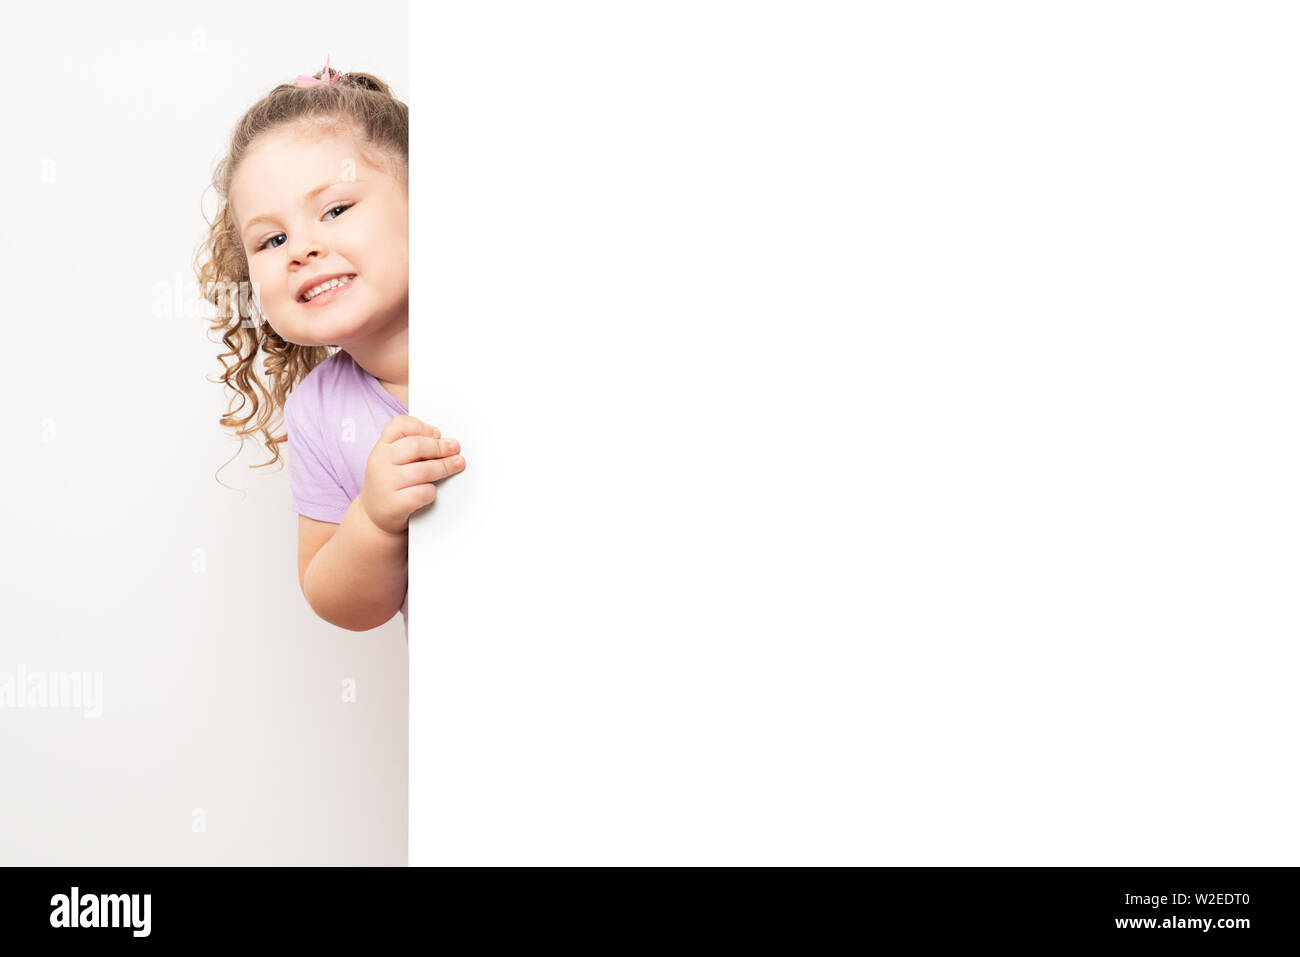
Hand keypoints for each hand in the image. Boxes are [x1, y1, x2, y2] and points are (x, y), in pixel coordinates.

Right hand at [359, 414, 465, 535]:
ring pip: (424, 470)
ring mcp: (385, 484)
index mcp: (381, 447)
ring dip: (445, 466)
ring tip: (458, 464)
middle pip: (415, 445)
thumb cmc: (391, 483)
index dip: (421, 426)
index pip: (398, 425)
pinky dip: (433, 491)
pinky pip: (423, 492)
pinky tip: (434, 490)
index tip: (437, 433)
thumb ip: (412, 448)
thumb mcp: (392, 461)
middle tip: (455, 448)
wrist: (374, 517)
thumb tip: (445, 441)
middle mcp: (380, 463)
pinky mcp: (394, 504)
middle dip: (440, 446)